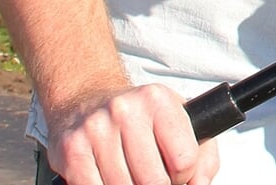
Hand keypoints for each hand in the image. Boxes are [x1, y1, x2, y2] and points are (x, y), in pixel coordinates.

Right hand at [44, 83, 217, 184]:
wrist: (86, 99)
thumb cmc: (140, 117)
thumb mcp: (180, 122)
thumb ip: (203, 157)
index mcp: (158, 101)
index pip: (185, 159)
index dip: (184, 175)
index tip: (176, 172)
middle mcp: (125, 110)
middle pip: (154, 181)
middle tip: (153, 178)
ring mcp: (96, 129)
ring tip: (131, 175)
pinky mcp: (72, 150)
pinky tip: (110, 179)